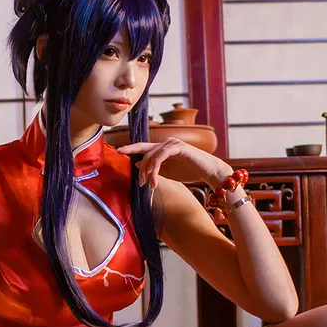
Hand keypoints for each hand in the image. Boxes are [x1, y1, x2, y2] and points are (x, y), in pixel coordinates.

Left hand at [116, 138, 231, 189]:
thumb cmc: (189, 172)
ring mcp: (172, 143)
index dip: (130, 148)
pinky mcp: (179, 147)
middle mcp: (166, 143)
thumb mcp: (167, 172)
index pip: (143, 147)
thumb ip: (153, 168)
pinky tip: (155, 179)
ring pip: (152, 155)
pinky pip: (161, 156)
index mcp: (162, 148)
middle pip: (145, 152)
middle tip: (140, 183)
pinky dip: (155, 168)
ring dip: (148, 171)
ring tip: (149, 184)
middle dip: (140, 168)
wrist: (209, 172)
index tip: (118, 150)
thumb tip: (136, 164)